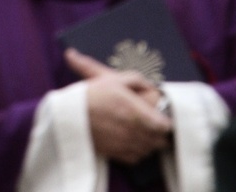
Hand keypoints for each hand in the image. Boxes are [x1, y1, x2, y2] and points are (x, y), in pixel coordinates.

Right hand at [65, 48, 172, 164]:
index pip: (163, 125)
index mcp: (135, 111)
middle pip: (159, 140)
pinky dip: (139, 151)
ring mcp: (125, 144)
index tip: (161, 116)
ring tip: (144, 132)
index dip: (164, 120)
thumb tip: (150, 85)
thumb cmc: (92, 94)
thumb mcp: (113, 78)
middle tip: (153, 124)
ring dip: (150, 142)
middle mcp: (133, 131)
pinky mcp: (117, 154)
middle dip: (160, 133)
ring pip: (150, 149)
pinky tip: (133, 141)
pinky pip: (137, 157)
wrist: (70, 115)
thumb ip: (136, 80)